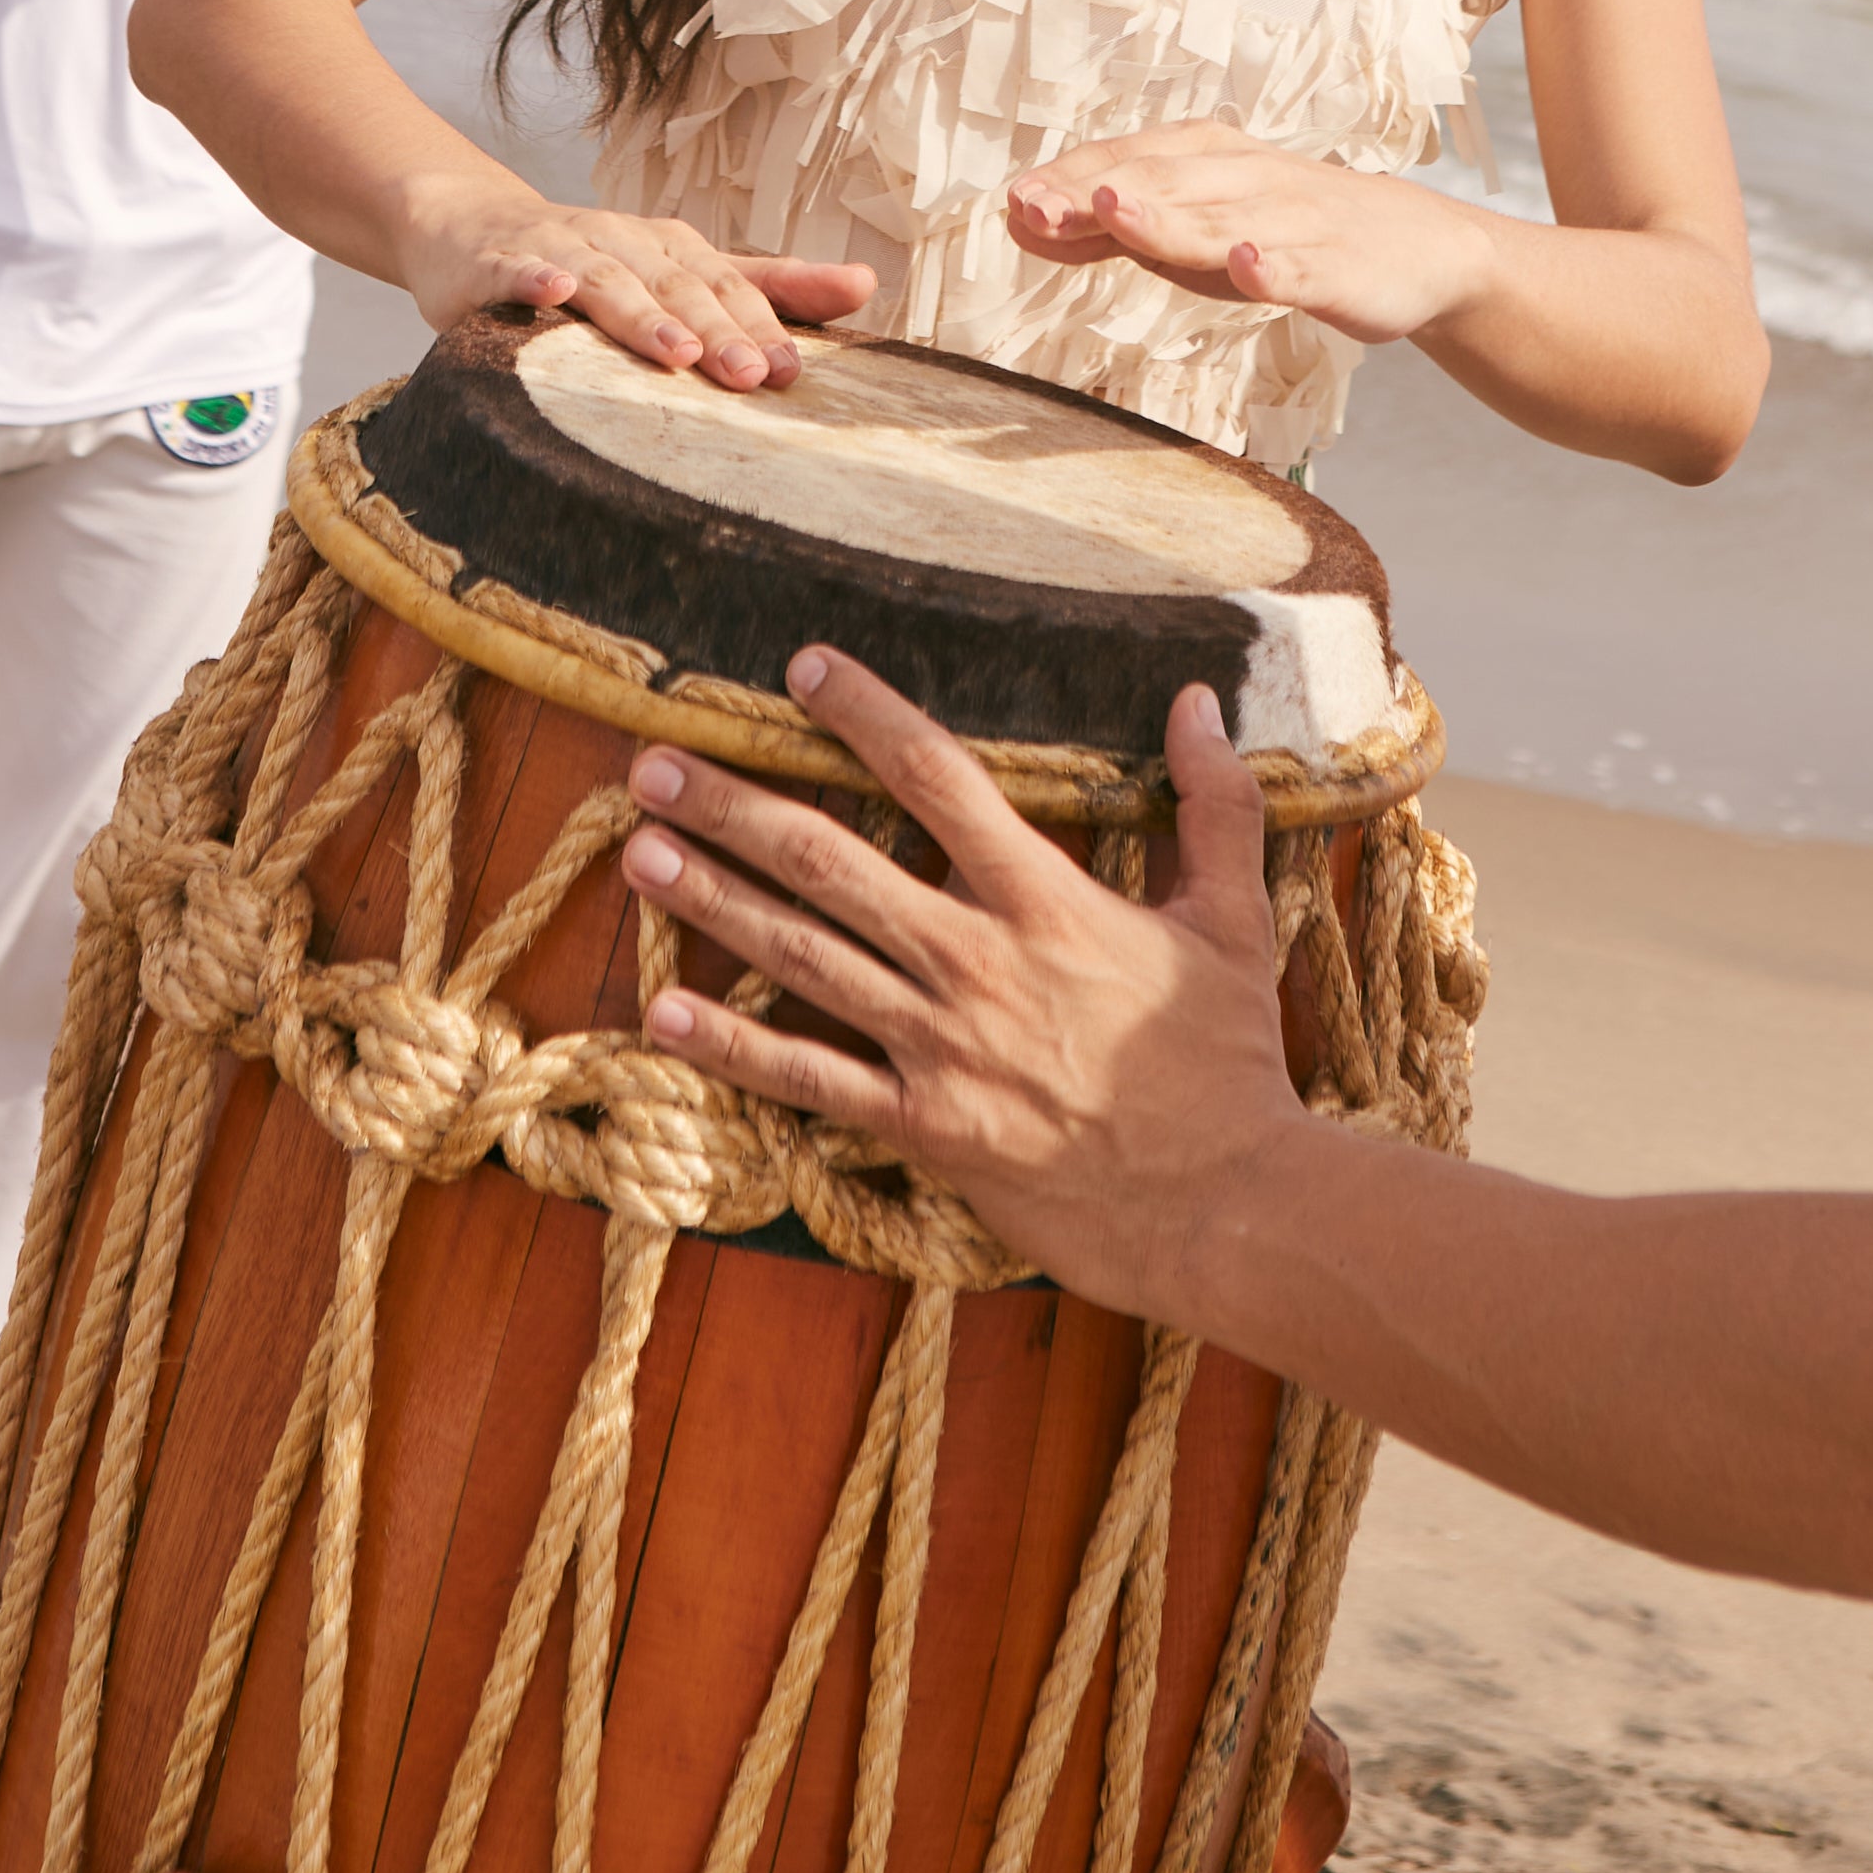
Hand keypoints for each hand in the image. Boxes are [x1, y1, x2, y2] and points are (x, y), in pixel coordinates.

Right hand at [396, 173, 874, 390]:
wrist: (468, 226)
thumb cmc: (589, 264)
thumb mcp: (678, 271)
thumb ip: (766, 285)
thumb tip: (865, 284)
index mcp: (669, 249)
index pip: (727, 283)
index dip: (762, 324)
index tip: (796, 371)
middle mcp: (622, 242)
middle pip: (676, 285)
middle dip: (717, 330)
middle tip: (755, 377)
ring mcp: (558, 248)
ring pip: (608, 280)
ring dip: (642, 315)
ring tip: (677, 353)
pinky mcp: (495, 263)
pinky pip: (516, 270)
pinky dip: (533, 279)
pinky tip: (552, 292)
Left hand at [616, 656, 1298, 1308]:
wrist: (1227, 1205)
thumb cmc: (1228, 1061)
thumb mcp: (1234, 919)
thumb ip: (1214, 803)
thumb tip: (1196, 698)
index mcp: (1044, 898)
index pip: (936, 777)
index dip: (864, 713)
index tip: (801, 667)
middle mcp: (975, 960)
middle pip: (831, 861)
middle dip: (734, 807)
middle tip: (654, 764)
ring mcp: (941, 1046)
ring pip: (803, 955)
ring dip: (713, 900)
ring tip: (638, 851)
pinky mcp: (925, 1126)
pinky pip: (812, 1079)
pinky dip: (734, 1043)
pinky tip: (665, 1010)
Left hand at [1001, 122, 1475, 344]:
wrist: (1415, 246)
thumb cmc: (1282, 231)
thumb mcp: (1195, 227)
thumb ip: (1114, 229)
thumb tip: (1023, 220)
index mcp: (1206, 157)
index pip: (1126, 162)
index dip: (1068, 183)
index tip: (1013, 205)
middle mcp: (1245, 177)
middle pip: (1164, 183)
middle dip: (1097, 194)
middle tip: (1037, 207)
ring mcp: (1293, 220)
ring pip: (1222, 220)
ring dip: (1168, 216)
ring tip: (1116, 211)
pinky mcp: (1337, 267)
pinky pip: (1301, 267)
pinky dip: (1273, 265)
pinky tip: (1248, 264)